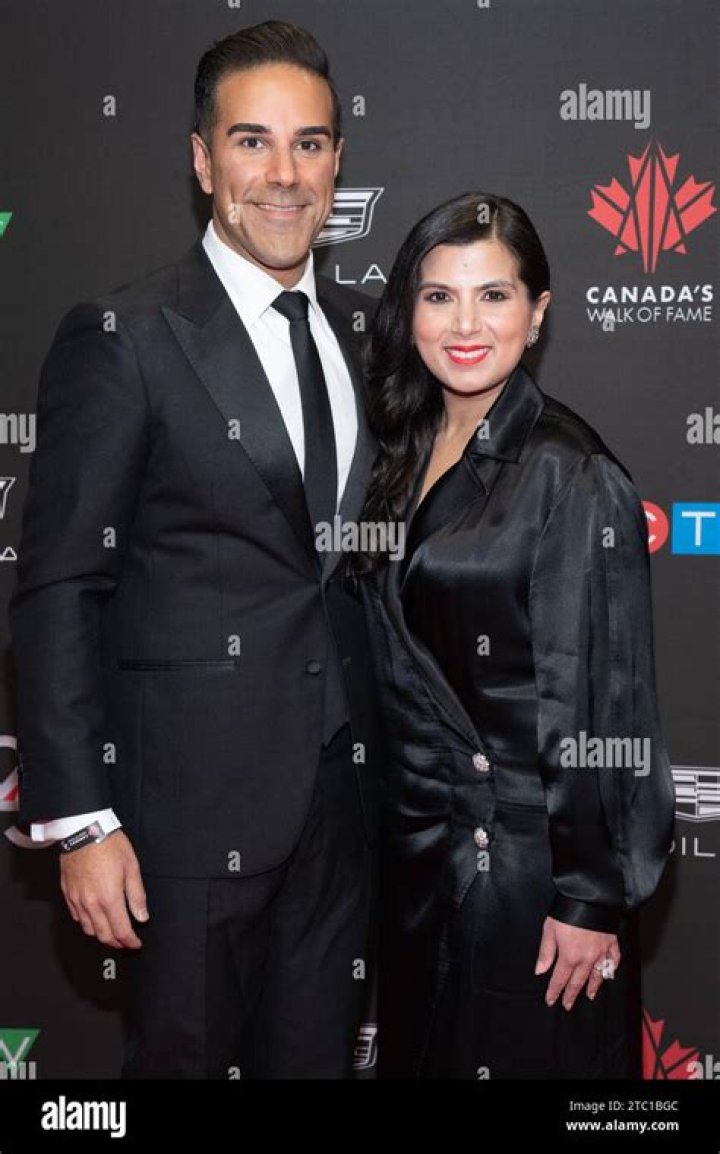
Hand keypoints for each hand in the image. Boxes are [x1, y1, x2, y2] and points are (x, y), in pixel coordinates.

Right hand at [59, 830, 148, 949]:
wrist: (84, 830)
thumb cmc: (108, 844)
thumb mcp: (132, 867)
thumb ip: (137, 895)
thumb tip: (142, 916)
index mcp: (109, 897)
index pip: (121, 930)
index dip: (130, 941)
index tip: (135, 943)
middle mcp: (91, 903)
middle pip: (103, 935)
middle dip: (116, 943)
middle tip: (125, 942)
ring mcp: (77, 899)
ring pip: (88, 929)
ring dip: (101, 935)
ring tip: (111, 933)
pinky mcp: (68, 893)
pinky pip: (76, 917)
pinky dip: (87, 923)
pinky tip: (94, 919)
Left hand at [534, 916, 619, 1010]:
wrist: (589, 898)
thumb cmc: (566, 912)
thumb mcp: (549, 930)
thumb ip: (546, 952)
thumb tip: (540, 971)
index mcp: (570, 956)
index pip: (560, 979)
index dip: (554, 991)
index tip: (550, 1000)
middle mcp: (587, 958)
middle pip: (578, 981)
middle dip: (571, 994)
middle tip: (567, 1005)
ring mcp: (601, 952)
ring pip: (597, 975)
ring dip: (592, 987)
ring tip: (589, 996)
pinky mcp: (612, 943)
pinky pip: (614, 960)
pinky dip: (612, 969)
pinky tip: (609, 973)